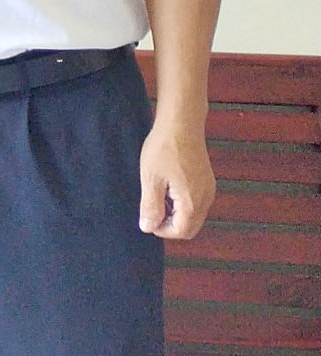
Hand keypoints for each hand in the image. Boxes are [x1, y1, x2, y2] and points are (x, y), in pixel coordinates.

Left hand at [139, 119, 215, 238]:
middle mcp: (206, 199)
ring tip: (157, 196)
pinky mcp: (207, 180)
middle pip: (190, 227)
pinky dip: (182, 204)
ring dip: (176, 214)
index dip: (162, 230)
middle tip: (151, 210)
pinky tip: (167, 188)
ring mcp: (208, 189)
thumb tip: (147, 227)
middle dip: (170, 225)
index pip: (181, 231)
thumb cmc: (164, 149)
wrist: (181, 124)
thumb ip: (150, 206)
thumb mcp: (150, 178)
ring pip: (194, 215)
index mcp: (193, 202)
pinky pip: (196, 202)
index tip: (147, 217)